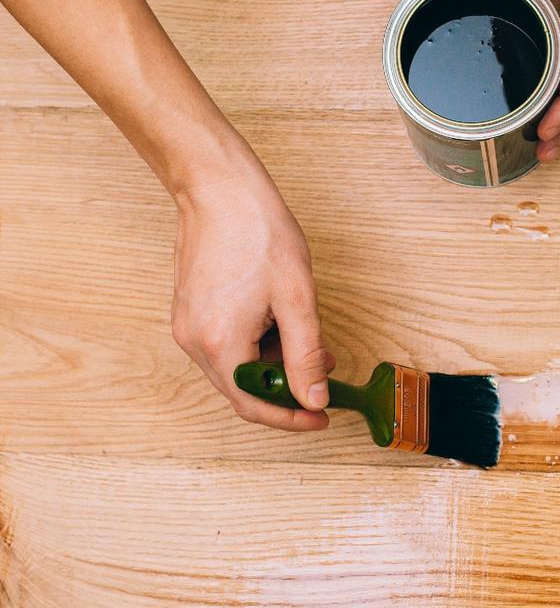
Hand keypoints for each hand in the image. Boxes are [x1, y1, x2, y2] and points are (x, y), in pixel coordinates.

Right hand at [171, 152, 334, 430]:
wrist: (219, 189)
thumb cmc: (258, 233)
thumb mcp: (296, 299)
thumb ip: (306, 356)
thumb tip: (314, 399)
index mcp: (219, 344)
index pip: (254, 405)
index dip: (291, 418)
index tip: (321, 417)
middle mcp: (194, 342)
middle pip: (243, 390)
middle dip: (287, 387)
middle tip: (324, 373)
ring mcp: (187, 326)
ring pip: (236, 368)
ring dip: (274, 365)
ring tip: (310, 341)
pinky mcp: (190, 311)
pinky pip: (225, 346)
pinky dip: (257, 346)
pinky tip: (281, 324)